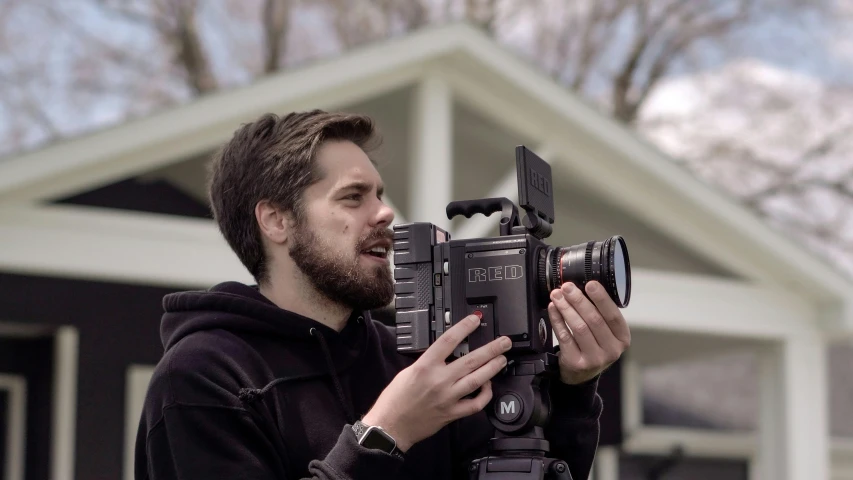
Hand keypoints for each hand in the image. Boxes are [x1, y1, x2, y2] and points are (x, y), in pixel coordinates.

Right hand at [362, 314, 510, 451]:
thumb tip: (445, 353)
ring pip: (477, 380)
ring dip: (493, 368)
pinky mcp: (452, 414)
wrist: (391, 425)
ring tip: (502, 359)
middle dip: (491, 349)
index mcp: (425, 366)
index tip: (475, 320)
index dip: (464, 328)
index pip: (448, 341)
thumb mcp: (408, 371)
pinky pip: (475, 404)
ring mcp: (448, 398)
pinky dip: (485, 395)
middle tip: (504, 342)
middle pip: (471, 360)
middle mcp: (439, 380)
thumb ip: (428, 362)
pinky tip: (488, 386)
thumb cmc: (396, 399)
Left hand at [547, 281, 630, 384]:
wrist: (581, 374)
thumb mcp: (606, 333)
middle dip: (579, 300)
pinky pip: (565, 337)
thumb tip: (584, 287)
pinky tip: (553, 309)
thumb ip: (601, 314)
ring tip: (557, 295)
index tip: (590, 284)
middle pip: (594, 320)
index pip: (613, 316)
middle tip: (567, 287)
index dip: (602, 298)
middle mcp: (611, 350)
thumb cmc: (594, 346)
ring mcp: (594, 359)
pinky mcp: (576, 363)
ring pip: (579, 327)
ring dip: (566, 308)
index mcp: (622, 338)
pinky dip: (557, 320)